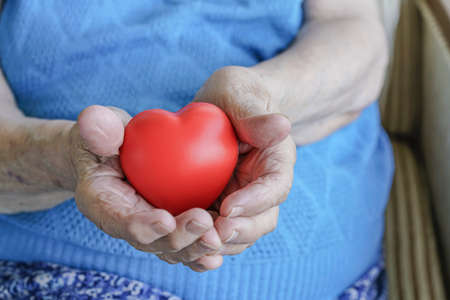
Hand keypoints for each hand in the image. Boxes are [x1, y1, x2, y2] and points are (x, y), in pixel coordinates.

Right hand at [68, 105, 223, 270]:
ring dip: (195, 248)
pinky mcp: (167, 229)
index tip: (166, 220)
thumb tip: (95, 121)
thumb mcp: (99, 127)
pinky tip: (219, 251)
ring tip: (217, 241)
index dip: (142, 224)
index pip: (119, 220)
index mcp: (102, 203)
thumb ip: (97, 126)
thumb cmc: (107, 137)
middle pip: (151, 241)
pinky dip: (200, 251)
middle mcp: (125, 224)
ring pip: (172, 249)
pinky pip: (184, 245)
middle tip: (204, 222)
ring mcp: (148, 230)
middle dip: (178, 237)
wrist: (115, 152)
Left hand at [184, 66, 296, 269]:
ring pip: (240, 233)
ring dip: (220, 243)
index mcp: (275, 160)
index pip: (275, 186)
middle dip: (238, 231)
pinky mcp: (220, 205)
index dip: (256, 201)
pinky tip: (179, 244)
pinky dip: (202, 242)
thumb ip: (255, 114)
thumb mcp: (241, 94)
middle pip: (262, 219)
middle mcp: (262, 186)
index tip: (228, 206)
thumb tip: (282, 126)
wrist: (225, 106)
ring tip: (193, 245)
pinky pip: (215, 231)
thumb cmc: (235, 93)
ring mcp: (242, 199)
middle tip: (210, 236)